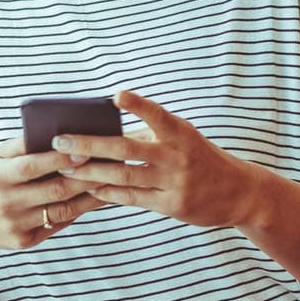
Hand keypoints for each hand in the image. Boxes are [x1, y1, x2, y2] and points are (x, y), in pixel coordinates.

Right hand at [0, 135, 107, 253]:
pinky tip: (94, 200)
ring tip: (110, 183)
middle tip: (110, 165)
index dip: (59, 159)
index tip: (84, 150)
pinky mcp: (25, 242)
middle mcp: (6, 203)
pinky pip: (57, 225)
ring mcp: (16, 225)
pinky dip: (77, 212)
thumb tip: (55, 131)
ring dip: (89, 197)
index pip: (32, 166)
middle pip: (54, 190)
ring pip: (62, 210)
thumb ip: (20, 145)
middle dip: (85, 178)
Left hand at [53, 91, 264, 227]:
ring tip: (64, 167)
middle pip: (126, 148)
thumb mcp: (183, 137)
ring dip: (90, 171)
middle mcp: (177, 155)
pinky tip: (89, 187)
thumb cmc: (199, 157)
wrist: (240, 193)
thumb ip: (149, 133)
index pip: (157, 114)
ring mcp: (174, 182)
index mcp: (179, 132)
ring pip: (124, 176)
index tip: (116, 96)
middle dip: (89, 144)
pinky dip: (108, 192)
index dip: (137, 105)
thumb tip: (103, 130)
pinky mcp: (172, 205)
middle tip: (59, 141)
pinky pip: (133, 198)